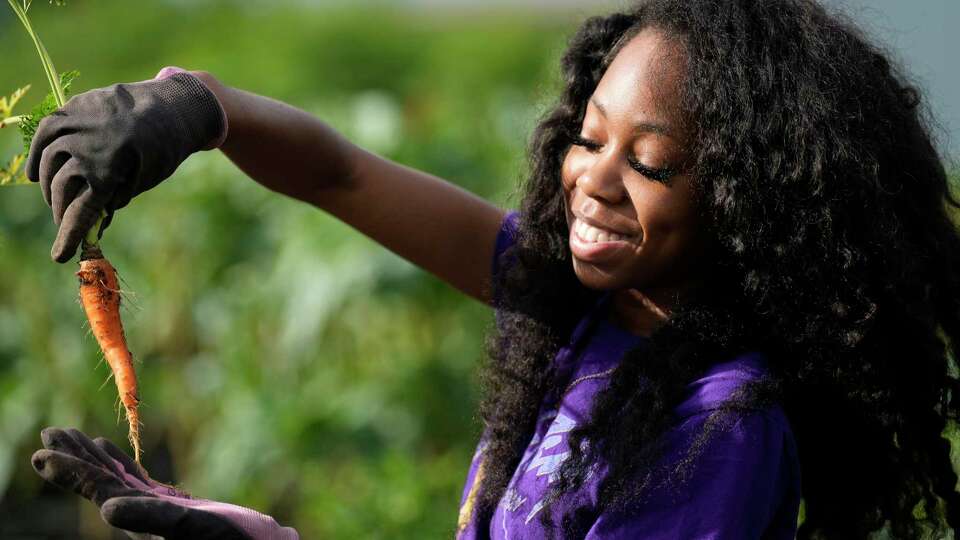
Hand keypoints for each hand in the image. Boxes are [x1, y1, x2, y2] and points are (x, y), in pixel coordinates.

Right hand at [25, 66, 226, 262]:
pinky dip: (38, 153)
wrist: (172, 107)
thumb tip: (89, 217)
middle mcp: (87, 148)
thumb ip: (115, 195)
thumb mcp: (144, 179)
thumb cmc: (162, 149)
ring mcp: (78, 125)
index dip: (69, 236)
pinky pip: (46, 131)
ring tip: (56, 199)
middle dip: (62, 211)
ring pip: (49, 161)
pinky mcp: (75, 107)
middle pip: (61, 189)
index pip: (80, 212)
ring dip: (50, 186)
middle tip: (65, 221)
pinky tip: (37, 174)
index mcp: (109, 171)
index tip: (59, 256)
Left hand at [31, 427, 297, 539]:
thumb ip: (151, 519)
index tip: (41, 453)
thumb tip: (106, 510)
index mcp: (140, 519)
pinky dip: (119, 462)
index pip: (98, 489)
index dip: (70, 471)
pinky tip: (107, 448)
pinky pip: (135, 479)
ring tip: (69, 434)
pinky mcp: (172, 504)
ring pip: (113, 477)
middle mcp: (141, 514)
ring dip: (90, 457)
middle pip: (99, 481)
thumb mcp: (192, 527)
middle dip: (74, 457)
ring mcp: (155, 508)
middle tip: (49, 432)